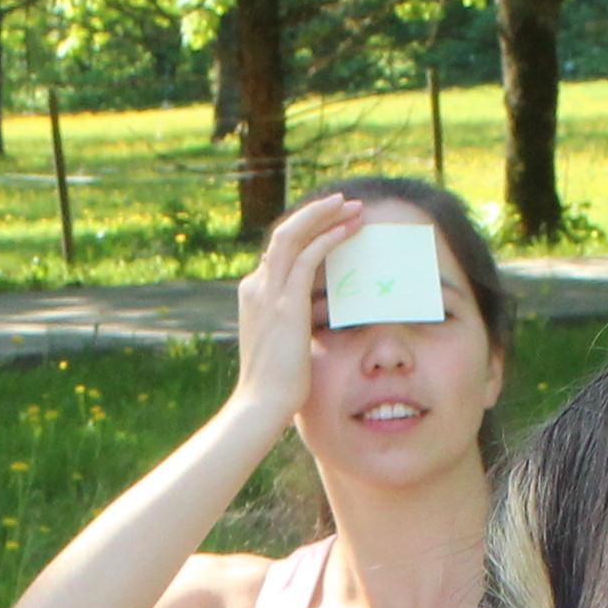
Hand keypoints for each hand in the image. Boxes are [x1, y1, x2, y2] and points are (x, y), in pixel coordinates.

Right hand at [227, 194, 374, 424]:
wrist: (261, 404)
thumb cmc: (276, 385)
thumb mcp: (283, 344)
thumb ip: (293, 323)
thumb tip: (315, 318)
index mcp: (254, 294)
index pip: (280, 250)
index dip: (307, 231)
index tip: (332, 224)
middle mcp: (257, 286)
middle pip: (285, 232)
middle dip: (317, 214)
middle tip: (345, 203)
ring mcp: (268, 292)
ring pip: (294, 234)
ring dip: (325, 216)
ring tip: (352, 207)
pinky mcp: (286, 302)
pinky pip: (309, 256)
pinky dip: (329, 237)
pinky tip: (349, 229)